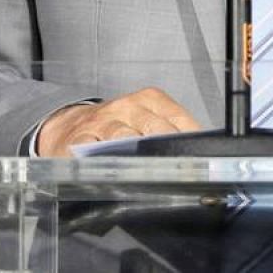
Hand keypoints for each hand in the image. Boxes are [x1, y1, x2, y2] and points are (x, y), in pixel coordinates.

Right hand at [35, 87, 201, 156]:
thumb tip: (200, 155)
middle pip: (156, 129)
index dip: (192, 140)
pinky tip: (118, 172)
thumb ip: (170, 132)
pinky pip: (95, 149)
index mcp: (150, 99)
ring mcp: (104, 121)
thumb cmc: (117, 126)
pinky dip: (107, 161)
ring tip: (156, 174)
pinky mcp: (80, 137)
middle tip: (184, 171)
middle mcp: (128, 106)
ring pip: (126, 138)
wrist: (69, 127)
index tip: (203, 160)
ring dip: (141, 157)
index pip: (179, 119)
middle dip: (171, 151)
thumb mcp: (145, 120)